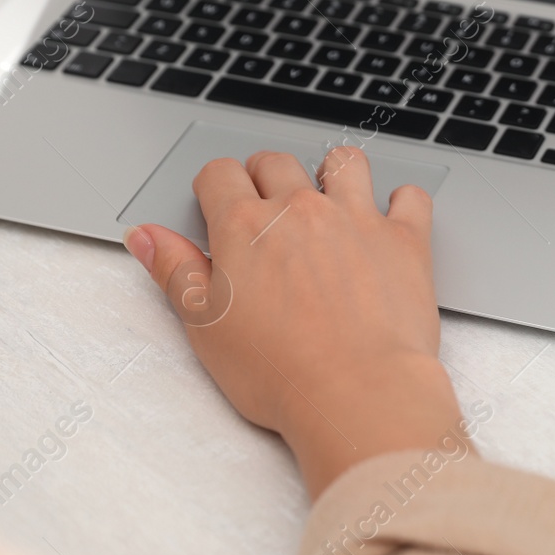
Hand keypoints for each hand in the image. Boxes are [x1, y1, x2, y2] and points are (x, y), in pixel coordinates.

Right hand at [126, 146, 463, 497]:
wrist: (357, 393)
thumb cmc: (279, 373)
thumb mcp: (204, 326)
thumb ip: (174, 270)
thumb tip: (144, 235)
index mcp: (245, 227)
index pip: (220, 173)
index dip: (214, 183)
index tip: (216, 200)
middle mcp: (300, 209)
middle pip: (276, 161)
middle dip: (265, 174)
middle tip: (265, 203)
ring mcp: (356, 219)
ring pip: (343, 163)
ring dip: (332, 173)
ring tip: (329, 196)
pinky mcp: (405, 239)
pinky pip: (410, 197)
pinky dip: (402, 200)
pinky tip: (394, 216)